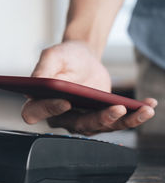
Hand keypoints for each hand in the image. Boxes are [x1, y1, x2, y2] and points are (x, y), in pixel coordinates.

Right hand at [21, 41, 156, 135]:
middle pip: (76, 125)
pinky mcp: (99, 119)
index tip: (66, 101)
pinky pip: (116, 123)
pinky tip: (148, 107)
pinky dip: (134, 117)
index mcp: (40, 102)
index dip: (50, 110)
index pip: (36, 113)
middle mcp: (59, 116)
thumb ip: (43, 68)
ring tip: (143, 110)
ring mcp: (80, 120)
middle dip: (99, 119)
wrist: (84, 58)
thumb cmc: (66, 57)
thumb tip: (35, 82)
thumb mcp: (53, 55)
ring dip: (122, 121)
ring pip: (99, 127)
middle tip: (117, 108)